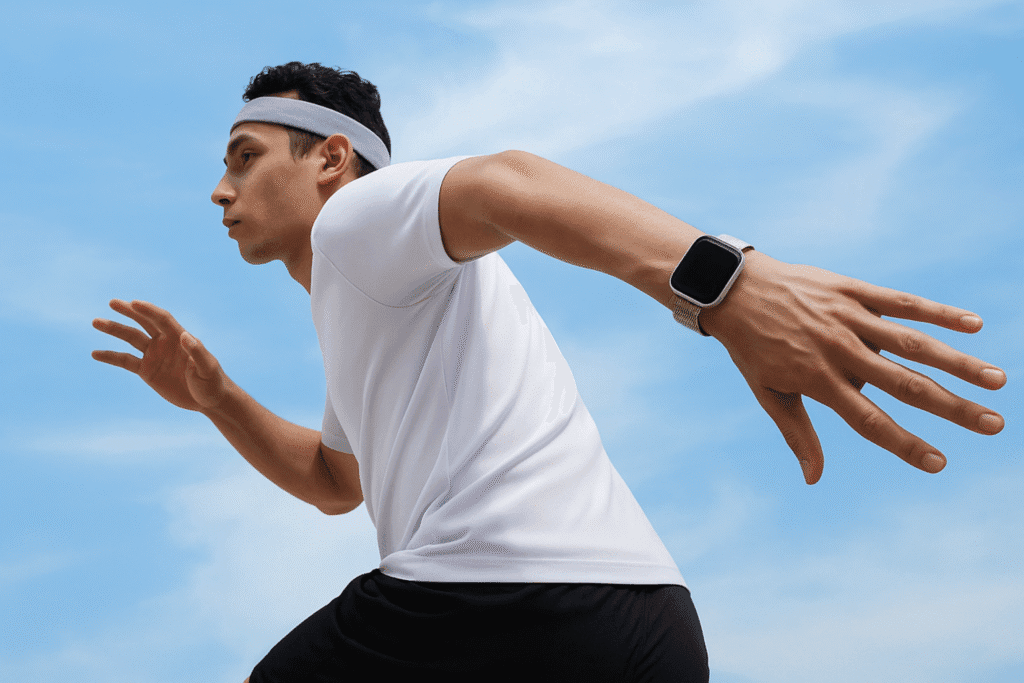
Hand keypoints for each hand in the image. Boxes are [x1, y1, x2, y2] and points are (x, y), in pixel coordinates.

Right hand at [92, 299, 230, 411]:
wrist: (208, 401)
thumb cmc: (212, 382)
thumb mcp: (207, 368)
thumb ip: (197, 352)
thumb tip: (185, 335)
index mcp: (180, 337)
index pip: (162, 319)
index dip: (148, 310)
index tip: (133, 303)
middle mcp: (165, 342)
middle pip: (144, 322)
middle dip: (129, 312)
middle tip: (112, 302)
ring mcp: (154, 355)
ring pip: (131, 338)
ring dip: (114, 329)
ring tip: (96, 321)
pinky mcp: (147, 371)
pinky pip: (125, 361)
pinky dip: (111, 357)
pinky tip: (95, 353)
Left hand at [702, 252, 1006, 483]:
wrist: (733, 290)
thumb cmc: (752, 347)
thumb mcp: (768, 393)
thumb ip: (797, 434)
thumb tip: (813, 479)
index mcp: (820, 381)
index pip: (870, 421)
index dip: (905, 444)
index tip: (939, 463)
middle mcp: (840, 351)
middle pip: (905, 384)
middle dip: (952, 407)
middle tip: (994, 425)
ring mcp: (849, 319)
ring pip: (912, 343)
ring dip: (958, 362)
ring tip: (996, 381)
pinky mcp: (853, 291)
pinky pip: (901, 302)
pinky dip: (937, 312)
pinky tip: (973, 324)